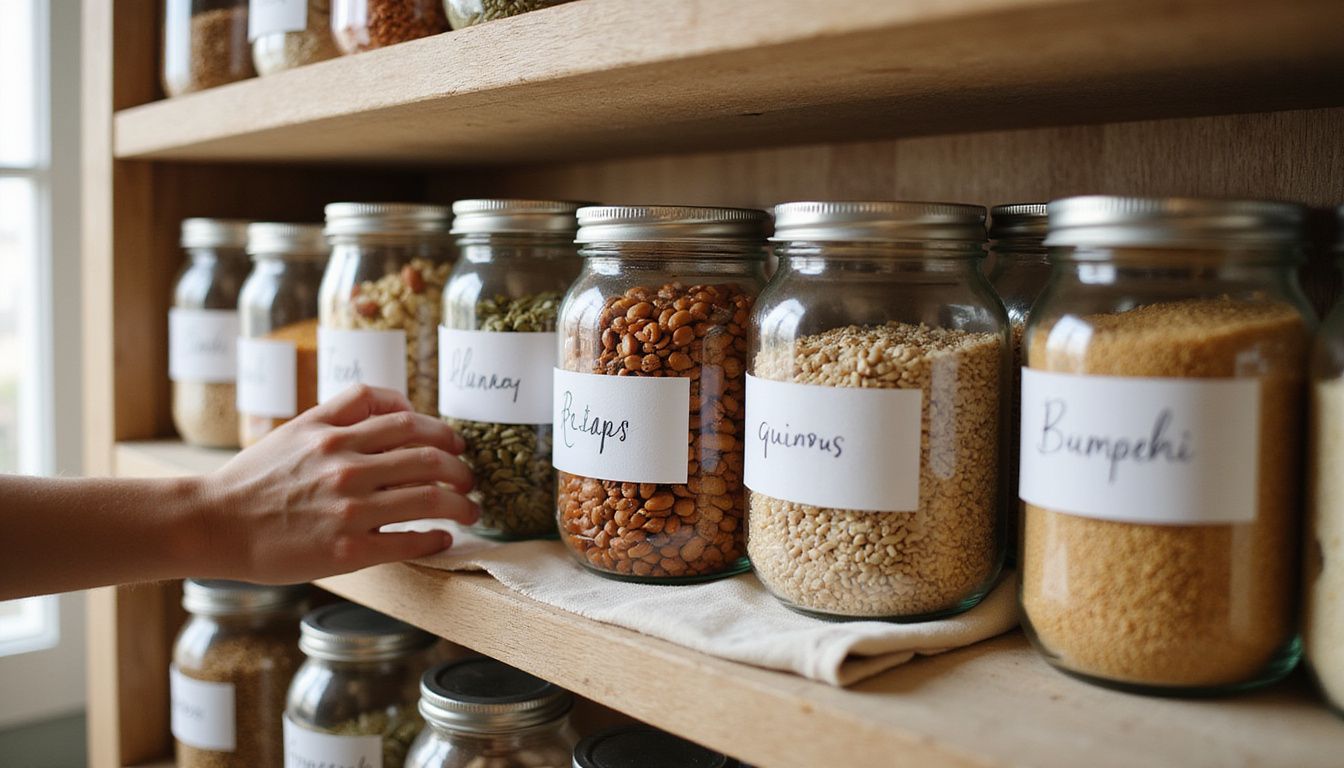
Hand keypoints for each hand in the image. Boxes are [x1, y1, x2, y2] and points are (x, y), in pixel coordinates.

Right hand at [197, 385, 477, 583]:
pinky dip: (435, 539)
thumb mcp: (300, 426)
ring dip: (461, 505)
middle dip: (462, 472)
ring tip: (470, 511)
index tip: (458, 447)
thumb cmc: (257, 477)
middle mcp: (346, 468)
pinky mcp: (346, 551)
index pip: (411, 423)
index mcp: (336, 435)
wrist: (213, 523)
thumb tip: (401, 403)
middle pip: (430, 459)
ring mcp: (348, 511)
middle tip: (471, 482)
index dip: (445, 435)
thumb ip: (348, 407)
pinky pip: (408, 542)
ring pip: (428, 499)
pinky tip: (444, 540)